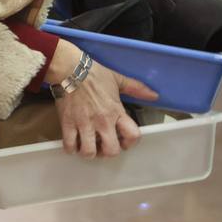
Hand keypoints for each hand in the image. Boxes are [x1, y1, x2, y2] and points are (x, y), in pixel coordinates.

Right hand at [48, 41, 158, 157]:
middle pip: (110, 151)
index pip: (132, 135)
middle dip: (108, 152)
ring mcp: (84, 124)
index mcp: (116, 111)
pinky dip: (71, 148)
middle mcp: (102, 121)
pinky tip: (73, 142)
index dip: (130, 143)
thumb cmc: (94, 74)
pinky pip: (69, 145)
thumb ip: (136, 88)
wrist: (70, 69)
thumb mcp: (118, 79)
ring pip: (88, 152)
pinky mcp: (67, 124)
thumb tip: (154, 95)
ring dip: (89, 152)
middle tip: (103, 146)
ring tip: (87, 145)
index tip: (123, 142)